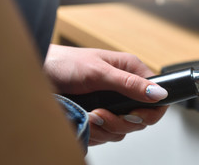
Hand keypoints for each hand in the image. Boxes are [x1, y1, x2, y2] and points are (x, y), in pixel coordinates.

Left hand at [44, 44, 167, 145]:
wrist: (39, 73)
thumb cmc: (66, 63)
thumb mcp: (99, 72)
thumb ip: (130, 84)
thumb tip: (159, 92)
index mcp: (130, 71)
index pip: (156, 96)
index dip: (151, 111)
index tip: (134, 116)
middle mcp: (125, 88)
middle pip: (140, 118)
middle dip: (120, 122)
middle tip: (102, 114)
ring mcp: (112, 104)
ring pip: (123, 129)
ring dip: (105, 128)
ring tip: (90, 114)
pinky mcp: (100, 116)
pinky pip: (106, 134)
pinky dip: (95, 132)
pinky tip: (85, 120)